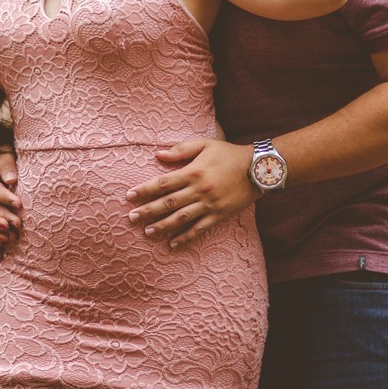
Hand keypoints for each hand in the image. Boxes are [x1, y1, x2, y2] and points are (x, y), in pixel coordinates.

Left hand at [125, 139, 260, 248]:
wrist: (258, 168)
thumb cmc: (229, 154)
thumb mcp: (205, 145)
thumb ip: (181, 150)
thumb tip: (158, 155)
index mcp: (193, 172)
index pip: (163, 183)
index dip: (144, 190)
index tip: (129, 196)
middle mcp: (199, 190)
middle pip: (168, 203)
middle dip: (147, 211)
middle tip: (131, 218)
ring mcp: (209, 204)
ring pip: (181, 218)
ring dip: (162, 226)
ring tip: (147, 232)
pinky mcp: (219, 215)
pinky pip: (199, 229)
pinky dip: (185, 237)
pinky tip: (173, 244)